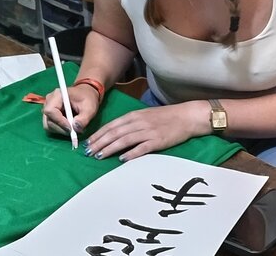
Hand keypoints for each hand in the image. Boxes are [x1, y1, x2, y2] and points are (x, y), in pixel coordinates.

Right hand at [42, 84, 100, 135]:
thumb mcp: (90, 108)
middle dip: (62, 129)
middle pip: (49, 120)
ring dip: (61, 130)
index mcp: (57, 95)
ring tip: (74, 128)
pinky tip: (70, 126)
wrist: (86, 95)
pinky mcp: (49, 115)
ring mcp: (48, 109)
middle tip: (75, 132)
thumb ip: (84, 118)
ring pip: (49, 125)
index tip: (71, 128)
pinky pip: (51, 126)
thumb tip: (75, 128)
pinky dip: (60, 130)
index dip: (59, 121)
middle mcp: (49, 102)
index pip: (51, 111)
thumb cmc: (87, 99)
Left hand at [83, 102, 205, 160]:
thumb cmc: (166, 117)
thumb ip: (131, 123)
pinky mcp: (158, 141)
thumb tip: (115, 134)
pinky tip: (122, 159)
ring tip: (100, 156)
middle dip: (100, 143)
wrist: (187, 116)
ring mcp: (148, 131)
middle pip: (115, 133)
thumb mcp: (146, 116)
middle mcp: (139, 122)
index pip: (112, 125)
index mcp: (135, 116)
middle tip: (88, 152)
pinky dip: (131, 153)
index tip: (88, 143)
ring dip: (110, 148)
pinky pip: (142, 148)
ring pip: (124, 140)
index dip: (99, 134)